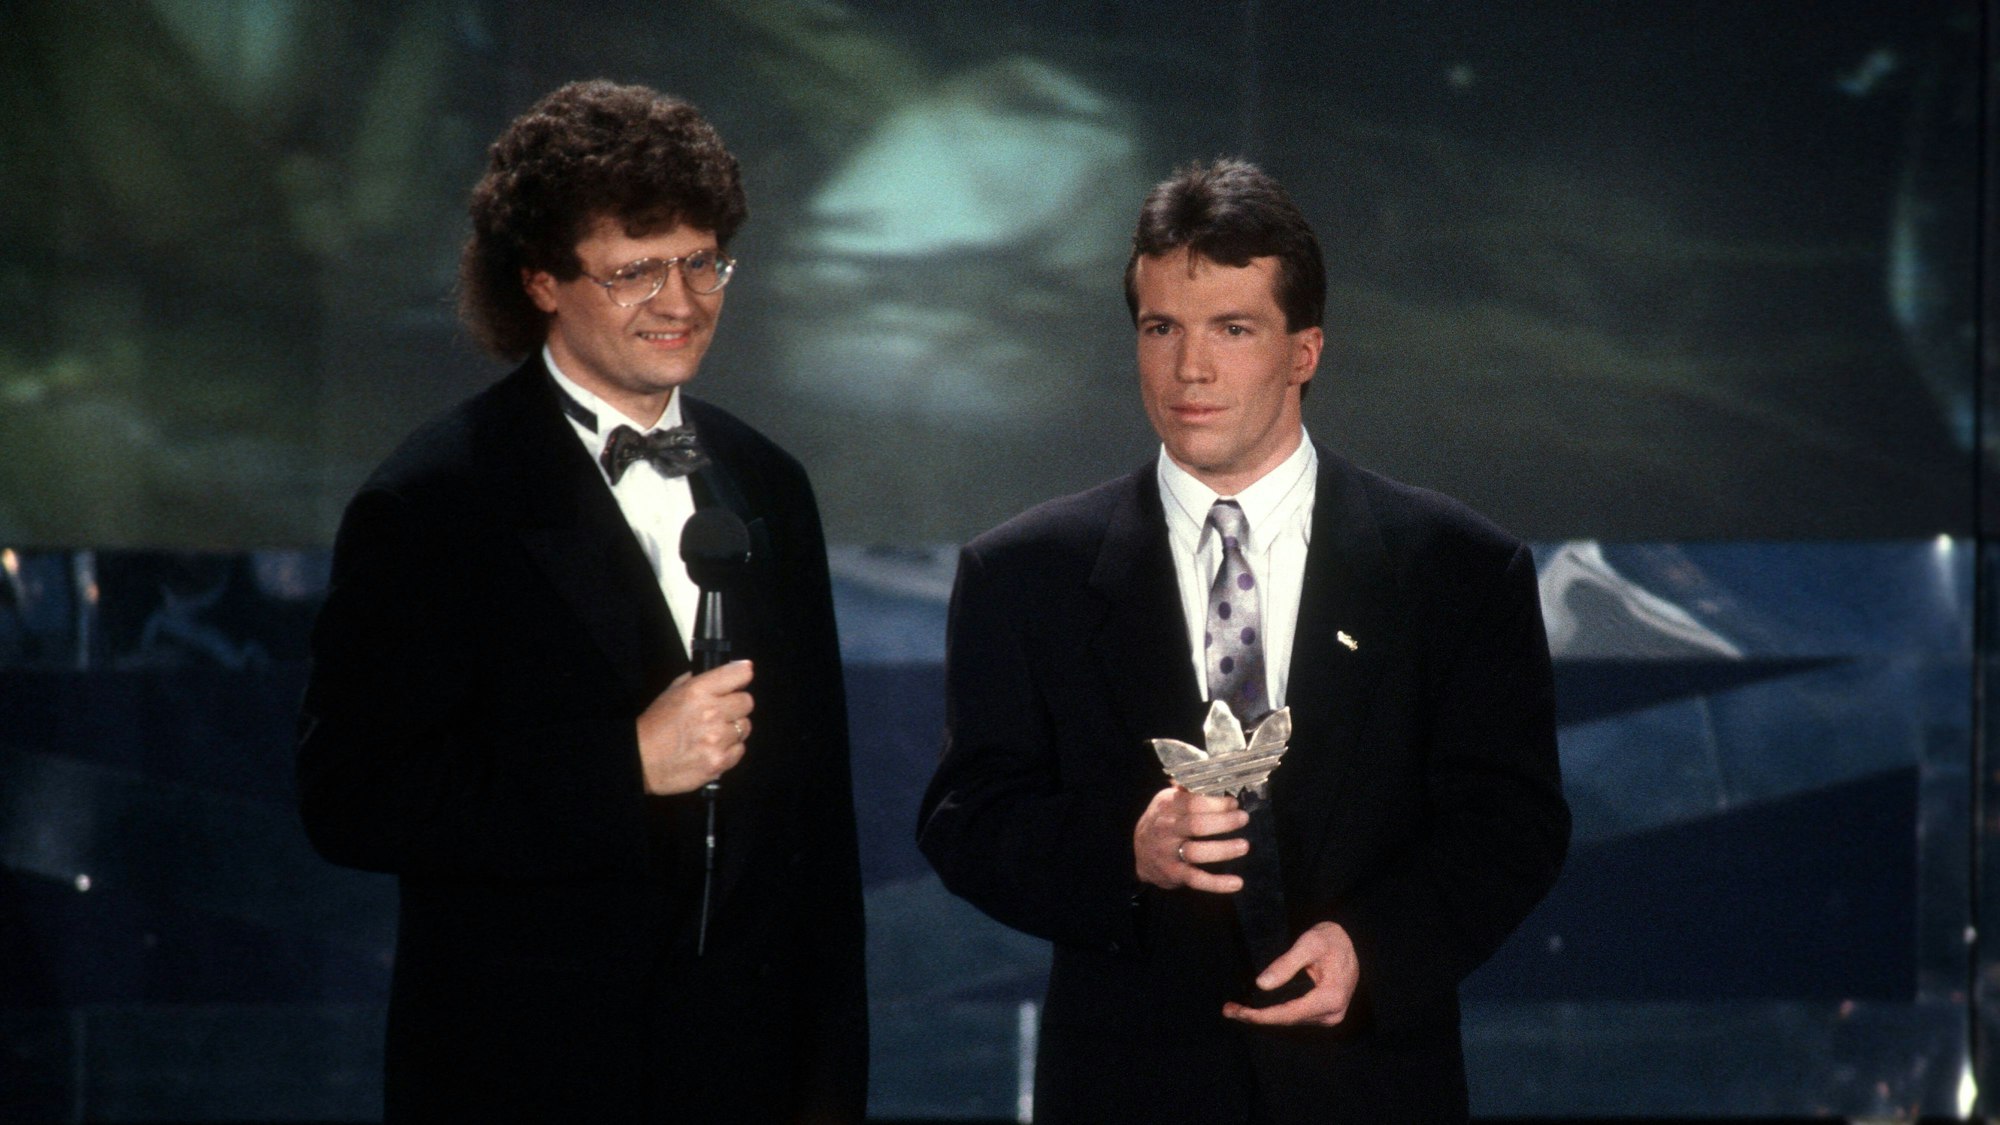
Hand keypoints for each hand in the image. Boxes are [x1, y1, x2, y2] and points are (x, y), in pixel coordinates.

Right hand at [636, 659, 753, 794]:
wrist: (640, 761)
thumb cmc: (655, 727)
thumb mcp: (673, 692)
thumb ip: (700, 681)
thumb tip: (728, 672)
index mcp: (698, 691)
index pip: (738, 674)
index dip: (741, 676)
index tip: (741, 678)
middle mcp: (710, 713)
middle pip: (747, 702)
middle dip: (735, 706)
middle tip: (721, 713)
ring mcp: (716, 739)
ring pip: (744, 727)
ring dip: (732, 729)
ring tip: (712, 734)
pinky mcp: (718, 761)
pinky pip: (740, 749)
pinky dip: (729, 750)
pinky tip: (712, 748)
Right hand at [1132, 785, 1248, 892]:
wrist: (1139, 851)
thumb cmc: (1163, 821)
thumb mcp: (1168, 800)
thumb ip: (1188, 791)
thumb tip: (1215, 780)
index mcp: (1167, 806)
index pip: (1192, 802)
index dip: (1216, 803)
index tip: (1234, 804)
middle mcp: (1165, 828)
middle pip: (1196, 825)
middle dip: (1223, 822)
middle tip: (1243, 819)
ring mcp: (1168, 853)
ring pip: (1196, 852)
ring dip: (1222, 850)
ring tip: (1244, 846)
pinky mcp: (1173, 874)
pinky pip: (1196, 879)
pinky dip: (1217, 883)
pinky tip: (1236, 883)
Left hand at [1222, 921, 1358, 1026]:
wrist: (1348, 941)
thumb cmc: (1330, 939)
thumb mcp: (1308, 944)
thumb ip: (1285, 964)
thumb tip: (1261, 984)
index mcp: (1331, 997)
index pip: (1289, 1013)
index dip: (1261, 1016)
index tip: (1238, 1012)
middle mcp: (1332, 1012)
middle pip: (1287, 1020)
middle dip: (1257, 1017)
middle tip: (1228, 1010)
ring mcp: (1330, 1016)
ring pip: (1290, 1021)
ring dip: (1263, 1017)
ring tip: (1235, 1009)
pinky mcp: (1324, 1014)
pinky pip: (1295, 1017)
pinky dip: (1275, 1014)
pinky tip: (1255, 1010)